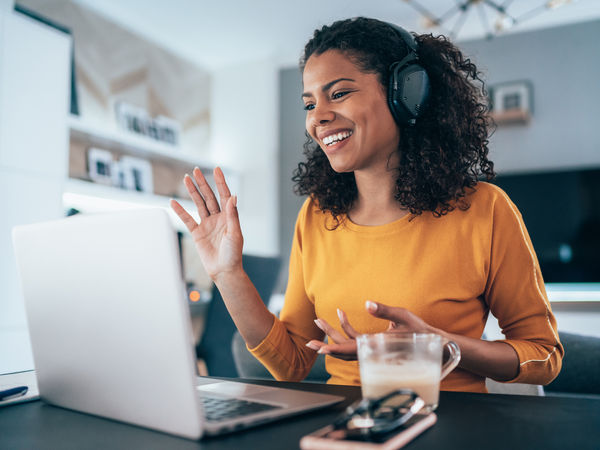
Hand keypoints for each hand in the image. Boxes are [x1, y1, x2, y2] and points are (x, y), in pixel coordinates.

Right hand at [170, 167, 242, 279]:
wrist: (224, 271)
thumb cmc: (233, 254)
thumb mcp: (235, 234)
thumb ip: (232, 215)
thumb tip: (233, 197)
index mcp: (229, 217)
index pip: (224, 195)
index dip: (220, 182)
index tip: (216, 169)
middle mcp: (218, 218)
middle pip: (209, 196)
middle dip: (202, 183)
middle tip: (196, 170)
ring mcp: (207, 224)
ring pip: (198, 204)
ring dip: (192, 192)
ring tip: (186, 178)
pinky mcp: (198, 233)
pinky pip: (187, 220)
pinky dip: (180, 211)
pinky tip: (173, 202)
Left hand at [305, 301, 435, 360]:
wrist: (431, 342)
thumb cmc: (418, 330)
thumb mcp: (403, 316)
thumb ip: (385, 310)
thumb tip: (367, 304)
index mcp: (377, 346)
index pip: (352, 350)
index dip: (335, 350)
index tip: (321, 350)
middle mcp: (371, 350)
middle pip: (343, 350)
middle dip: (325, 344)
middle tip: (309, 342)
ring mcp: (370, 347)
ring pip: (347, 344)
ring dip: (332, 333)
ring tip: (319, 320)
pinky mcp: (372, 343)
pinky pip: (354, 338)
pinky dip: (345, 327)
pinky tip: (341, 313)